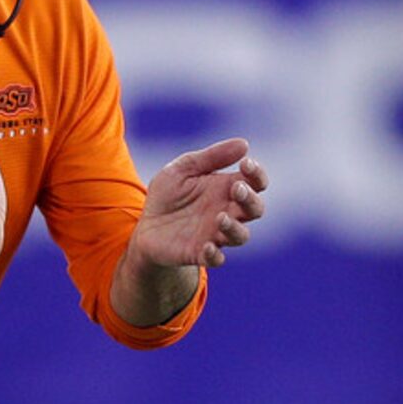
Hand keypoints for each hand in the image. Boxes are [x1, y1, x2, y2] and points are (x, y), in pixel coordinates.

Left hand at [131, 139, 267, 270]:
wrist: (145, 225)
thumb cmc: (168, 195)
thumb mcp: (184, 168)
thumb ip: (211, 157)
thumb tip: (244, 144)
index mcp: (226, 189)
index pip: (255, 183)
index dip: (257, 174)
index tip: (246, 163)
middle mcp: (227, 212)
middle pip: (255, 209)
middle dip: (250, 199)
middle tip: (236, 189)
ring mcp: (215, 234)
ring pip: (241, 236)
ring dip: (235, 227)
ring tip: (220, 217)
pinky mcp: (199, 253)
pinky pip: (216, 259)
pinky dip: (215, 255)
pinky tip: (207, 246)